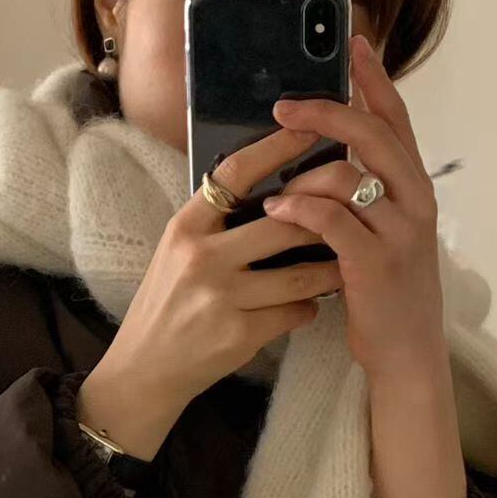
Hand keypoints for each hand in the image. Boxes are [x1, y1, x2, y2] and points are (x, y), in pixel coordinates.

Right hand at [77, 123, 341, 457]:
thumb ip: (217, 223)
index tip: (310, 129)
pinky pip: (296, 312)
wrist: (145, 368)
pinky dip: (307, 309)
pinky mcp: (240, 334)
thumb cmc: (168, 303)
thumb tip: (275, 191)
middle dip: (323, 220)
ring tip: (342, 264)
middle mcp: (201, 256)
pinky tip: (306, 307)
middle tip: (351, 211)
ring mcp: (221, 297)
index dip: (276, 148)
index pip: (235, 174)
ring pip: (302, 275)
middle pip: (284, 223)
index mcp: (185, 227)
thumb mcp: (178, 252)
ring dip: (329, 271)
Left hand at [263, 33, 444, 382]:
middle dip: (327, 111)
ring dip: (303, 175)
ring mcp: (399, 233)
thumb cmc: (382, 288)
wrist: (405, 352)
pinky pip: (332, 222)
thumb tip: (321, 152)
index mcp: (415, 186)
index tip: (353, 41)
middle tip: (284, 104)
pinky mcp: (375, 265)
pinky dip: (298, 212)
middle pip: (374, 134)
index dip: (375, 78)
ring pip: (348, 177)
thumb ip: (362, 190)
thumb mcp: (381, 230)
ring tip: (275, 184)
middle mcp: (416, 201)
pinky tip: (275, 213)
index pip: (397, 118)